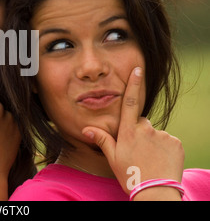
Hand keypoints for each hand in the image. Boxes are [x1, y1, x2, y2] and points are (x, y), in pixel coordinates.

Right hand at [82, 67, 183, 198]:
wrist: (155, 193)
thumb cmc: (131, 176)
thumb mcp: (113, 158)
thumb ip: (102, 139)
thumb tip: (86, 128)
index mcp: (128, 132)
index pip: (130, 102)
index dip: (133, 84)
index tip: (138, 69)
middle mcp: (146, 130)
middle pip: (141, 123)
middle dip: (139, 132)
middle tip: (137, 151)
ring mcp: (162, 135)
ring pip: (155, 133)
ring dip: (152, 142)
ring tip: (149, 159)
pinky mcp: (175, 143)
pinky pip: (168, 141)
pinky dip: (164, 148)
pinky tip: (160, 160)